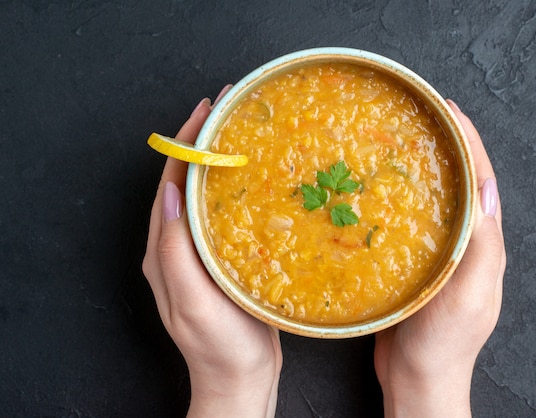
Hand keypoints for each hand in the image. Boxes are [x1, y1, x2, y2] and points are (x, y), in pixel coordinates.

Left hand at [142, 87, 281, 417]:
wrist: (241, 377)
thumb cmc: (218, 345)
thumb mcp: (193, 299)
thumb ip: (175, 249)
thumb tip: (169, 192)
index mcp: (164, 250)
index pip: (169, 183)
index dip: (184, 144)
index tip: (205, 111)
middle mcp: (178, 246)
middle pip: (186, 182)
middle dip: (203, 143)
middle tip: (227, 111)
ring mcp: (201, 252)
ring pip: (207, 195)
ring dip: (221, 161)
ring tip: (243, 134)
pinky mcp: (224, 258)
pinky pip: (226, 214)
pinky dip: (238, 188)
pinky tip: (259, 179)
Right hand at [374, 100, 505, 417]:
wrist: (418, 377)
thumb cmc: (444, 343)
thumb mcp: (468, 296)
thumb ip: (482, 247)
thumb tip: (487, 190)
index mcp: (484, 243)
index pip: (481, 179)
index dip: (468, 140)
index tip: (448, 108)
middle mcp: (464, 241)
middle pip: (457, 180)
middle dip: (442, 144)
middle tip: (417, 115)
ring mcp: (437, 250)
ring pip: (432, 197)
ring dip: (419, 167)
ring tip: (394, 141)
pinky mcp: (413, 261)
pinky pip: (408, 220)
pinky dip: (395, 197)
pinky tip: (372, 188)